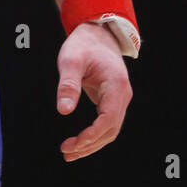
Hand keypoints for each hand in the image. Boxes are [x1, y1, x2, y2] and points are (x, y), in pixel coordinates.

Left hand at [56, 21, 132, 160]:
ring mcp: (120, 98)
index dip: (91, 136)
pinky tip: (79, 142)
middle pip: (111, 130)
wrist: (97, 33)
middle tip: (66, 152)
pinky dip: (94, 135)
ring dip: (92, 143)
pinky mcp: (114, 100)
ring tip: (69, 152)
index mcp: (116, 85)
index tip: (72, 144)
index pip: (108, 120)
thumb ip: (68, 85)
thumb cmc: (83, 44)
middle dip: (89, 144)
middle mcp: (123, 95)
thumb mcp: (71, 60)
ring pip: (110, 129)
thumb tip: (63, 111)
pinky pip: (107, 123)